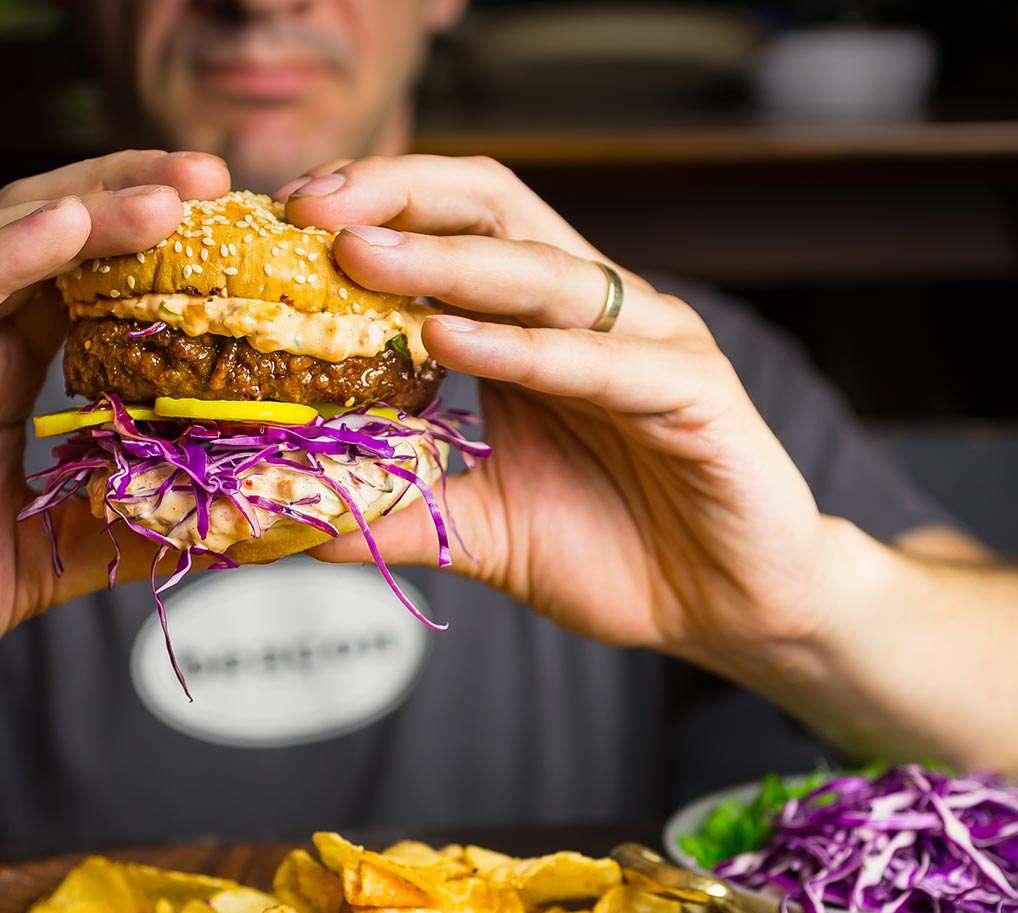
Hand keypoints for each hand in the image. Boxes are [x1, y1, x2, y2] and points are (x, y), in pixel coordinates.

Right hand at [0, 150, 229, 759]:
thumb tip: (233, 527)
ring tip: (167, 196)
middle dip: (133, 198)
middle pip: (49, 239)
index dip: (162, 254)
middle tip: (218, 181)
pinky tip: (57, 228)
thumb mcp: (37, 567)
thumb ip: (121, 532)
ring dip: (83, 211)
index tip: (245, 239)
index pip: (88, 285)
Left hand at [286, 156, 838, 669]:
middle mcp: (591, 316)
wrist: (728, 607)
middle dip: (400, 200)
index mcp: (536, 329)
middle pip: (494, 213)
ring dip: (447, 262)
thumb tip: (295, 521)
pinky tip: (451, 337)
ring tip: (362, 256)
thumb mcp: (482, 530)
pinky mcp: (696, 394)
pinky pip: (602, 361)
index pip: (454, 230)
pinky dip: (524, 348)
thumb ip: (401, 512)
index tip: (289, 216)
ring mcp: (649, 345)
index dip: (377, 210)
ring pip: (544, 275)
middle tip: (313, 207)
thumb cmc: (615, 551)